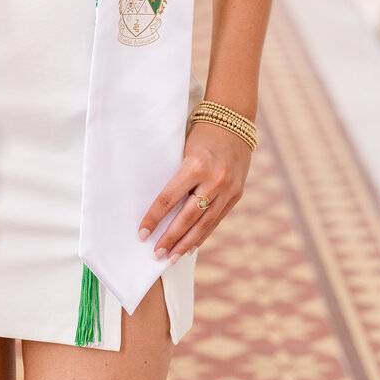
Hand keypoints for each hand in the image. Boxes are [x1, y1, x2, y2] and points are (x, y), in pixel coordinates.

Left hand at [138, 121, 251, 262]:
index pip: (169, 199)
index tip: (142, 233)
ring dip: (186, 243)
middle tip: (156, 254)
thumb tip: (160, 207)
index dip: (154, 218)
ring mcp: (228, 189)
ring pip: (204, 224)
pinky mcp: (237, 194)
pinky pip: (217, 219)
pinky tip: (192, 245)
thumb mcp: (184, 150)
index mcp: (195, 165)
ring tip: (172, 257)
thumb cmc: (201, 133)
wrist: (234, 121)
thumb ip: (177, 177)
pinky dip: (203, 234)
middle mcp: (213, 180)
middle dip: (170, 239)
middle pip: (187, 217)